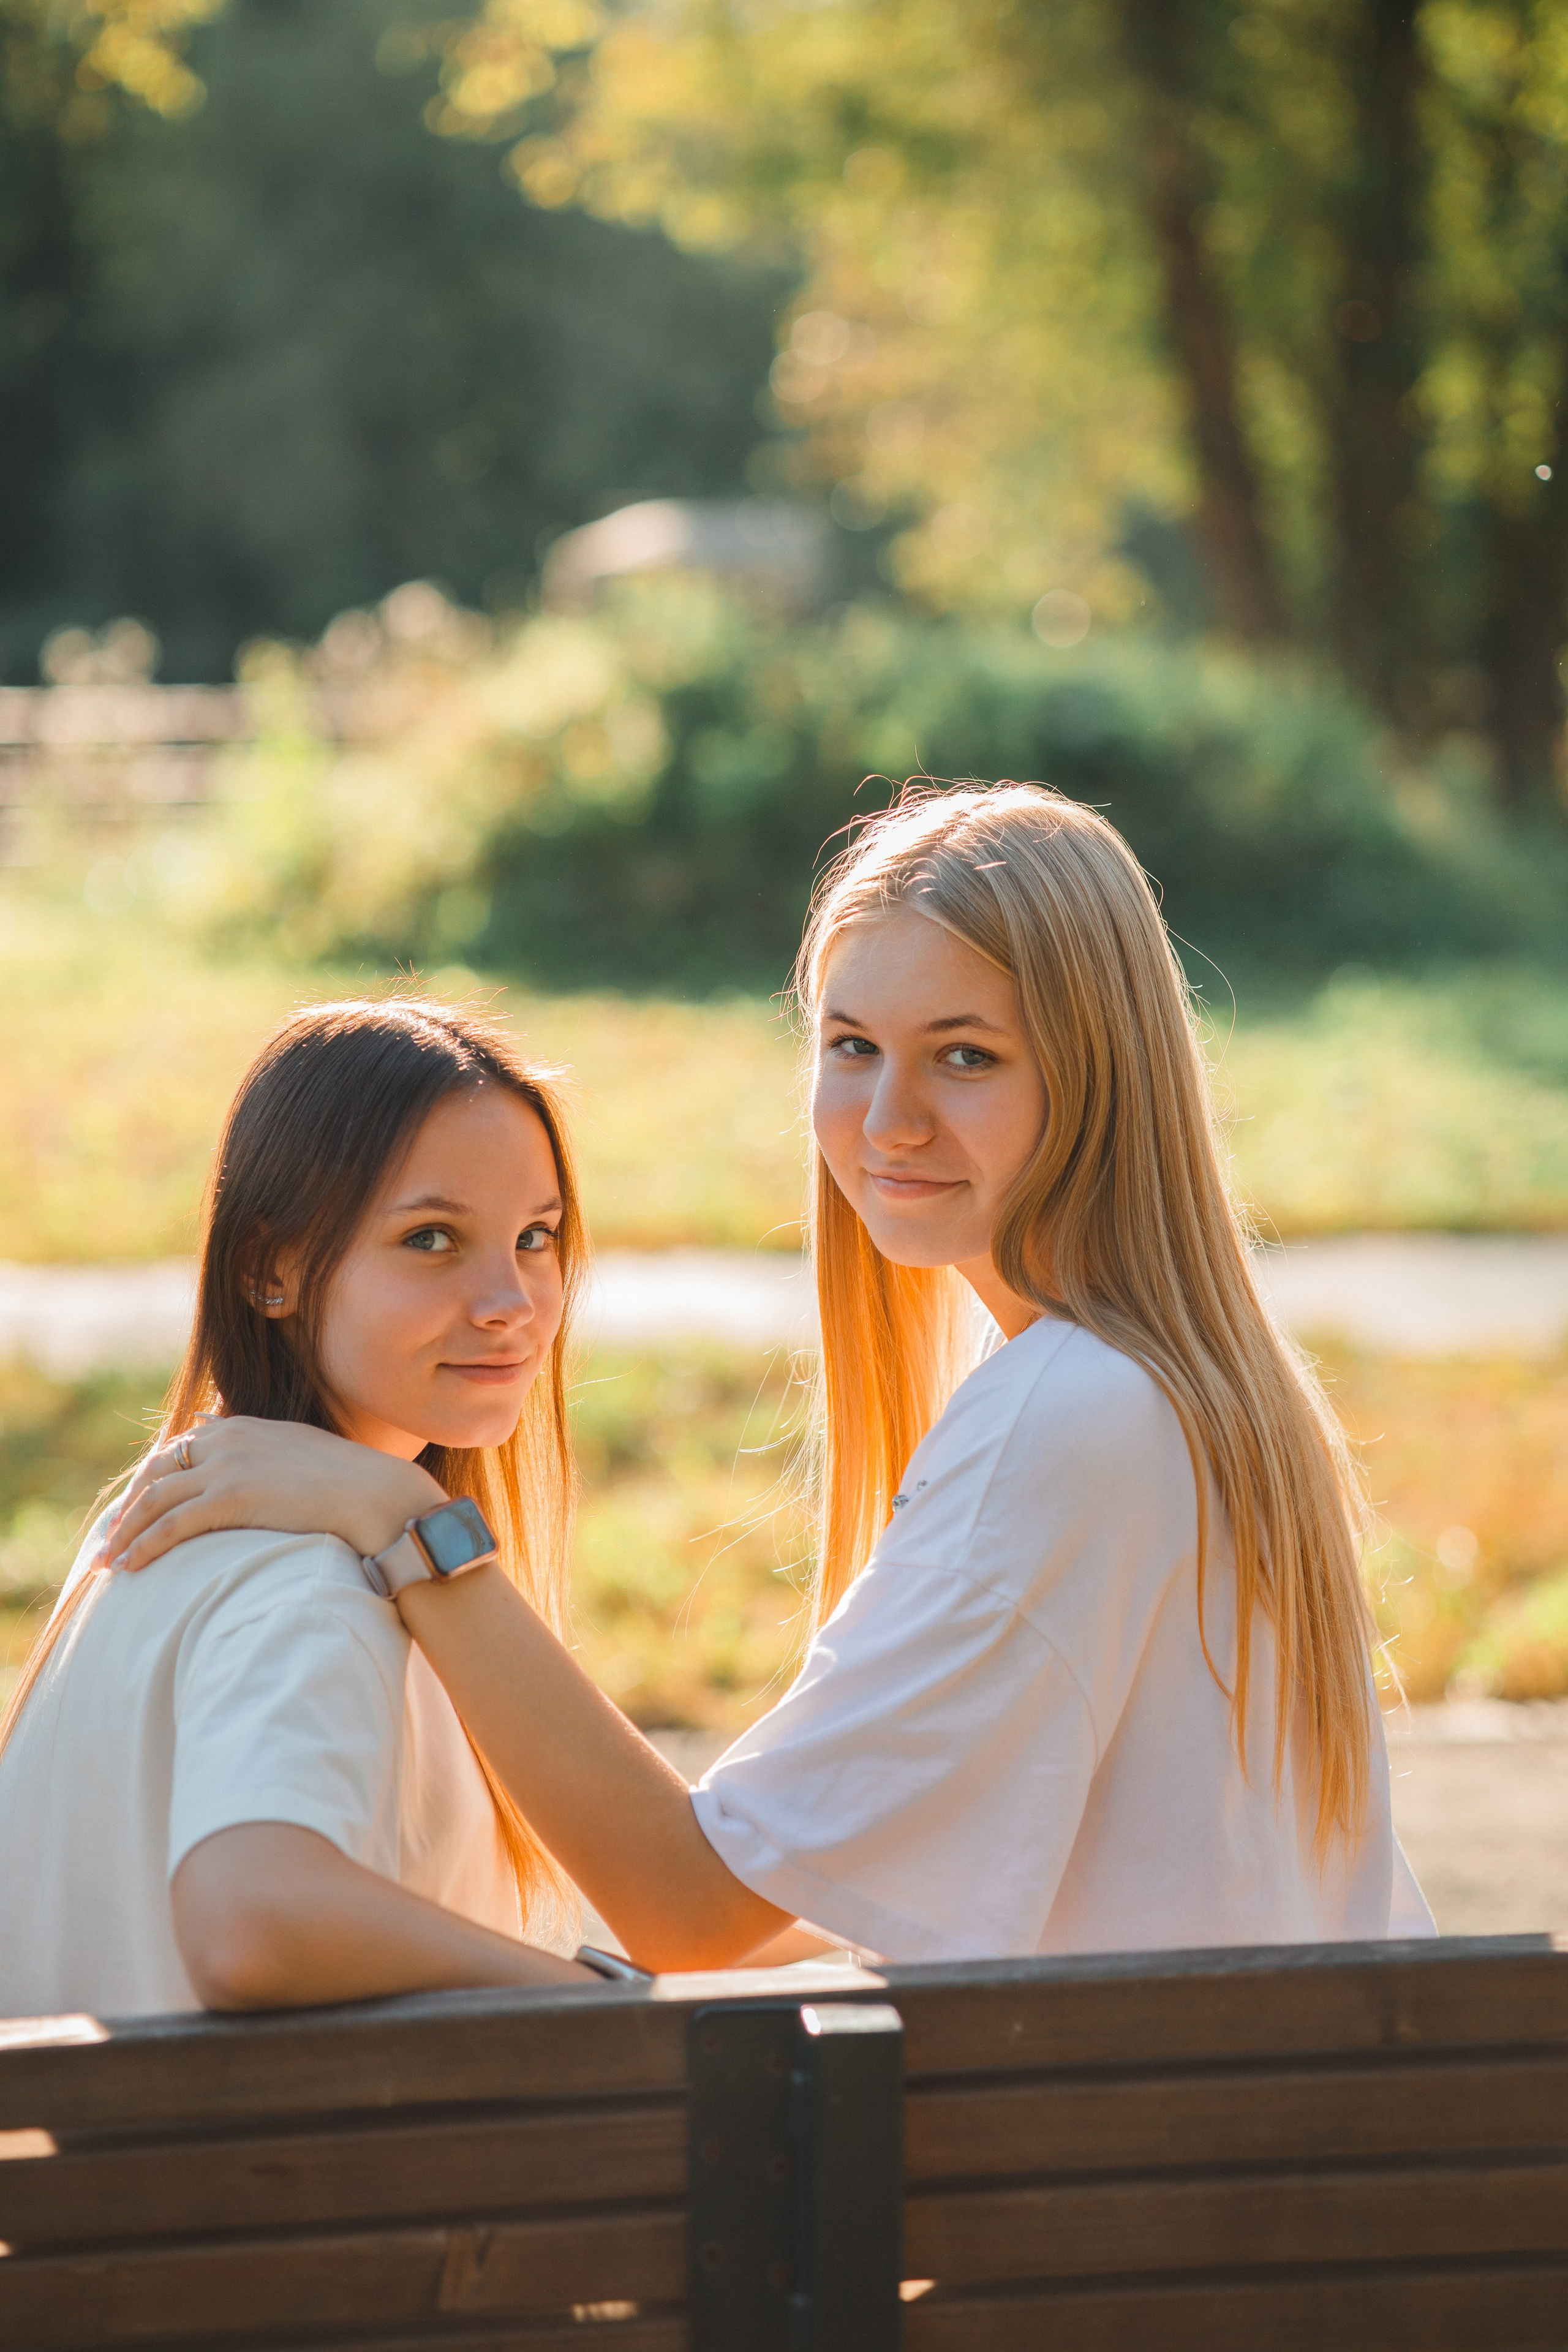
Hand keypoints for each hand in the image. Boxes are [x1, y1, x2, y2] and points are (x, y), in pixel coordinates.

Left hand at [103, 1417, 446, 1571]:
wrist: (377, 1495)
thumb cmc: (348, 1483)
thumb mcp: (294, 1449)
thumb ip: (253, 1442)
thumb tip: (219, 1430)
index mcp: (242, 1427)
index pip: (177, 1450)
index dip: (149, 1483)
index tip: (136, 1512)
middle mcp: (227, 1438)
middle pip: (155, 1472)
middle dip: (128, 1508)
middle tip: (110, 1542)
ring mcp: (227, 1465)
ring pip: (154, 1498)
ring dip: (125, 1532)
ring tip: (108, 1563)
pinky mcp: (230, 1496)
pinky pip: (172, 1523)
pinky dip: (144, 1545)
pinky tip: (130, 1568)